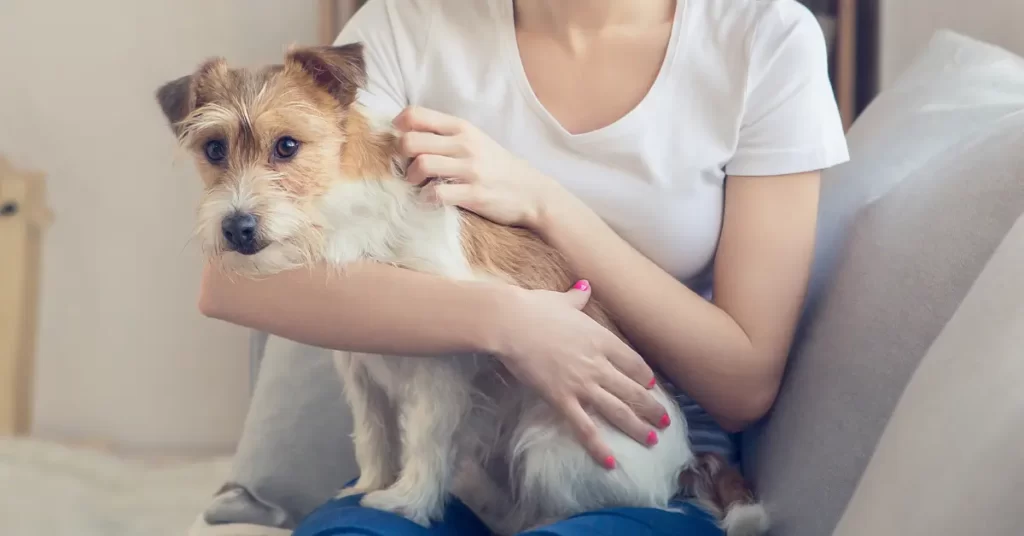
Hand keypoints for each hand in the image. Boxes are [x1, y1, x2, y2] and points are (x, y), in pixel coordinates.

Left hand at [393, 106, 561, 229]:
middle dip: (401, 156)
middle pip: (411, 141)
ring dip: (411, 178)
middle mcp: (464, 144)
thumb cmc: (496, 166)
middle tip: (407, 166)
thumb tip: (407, 134)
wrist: (531, 191)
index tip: (398, 138)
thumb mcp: (475, 140)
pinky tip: (431, 200)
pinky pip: (437, 194)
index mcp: (461, 127)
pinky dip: (426, 199)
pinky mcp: (474, 194)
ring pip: (422, 165)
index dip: (399, 125)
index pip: (416, 114)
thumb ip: (445, 135)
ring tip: (417, 184)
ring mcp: (470, 169)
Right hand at [492, 280, 669, 467]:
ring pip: (617, 410)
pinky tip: (610, 462)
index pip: (633, 362)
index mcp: (601, 339)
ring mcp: (582, 384)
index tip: (651, 386)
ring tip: (651, 440)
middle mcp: (598, 364)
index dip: (644, 376)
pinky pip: (585, 428)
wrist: (512, 323)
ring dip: (637, 427)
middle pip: (632, 390)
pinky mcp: (562, 399)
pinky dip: (598, 447)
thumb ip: (577, 297)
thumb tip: (585, 286)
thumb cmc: (534, 308)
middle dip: (651, 407)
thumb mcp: (562, 300)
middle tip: (664, 422)